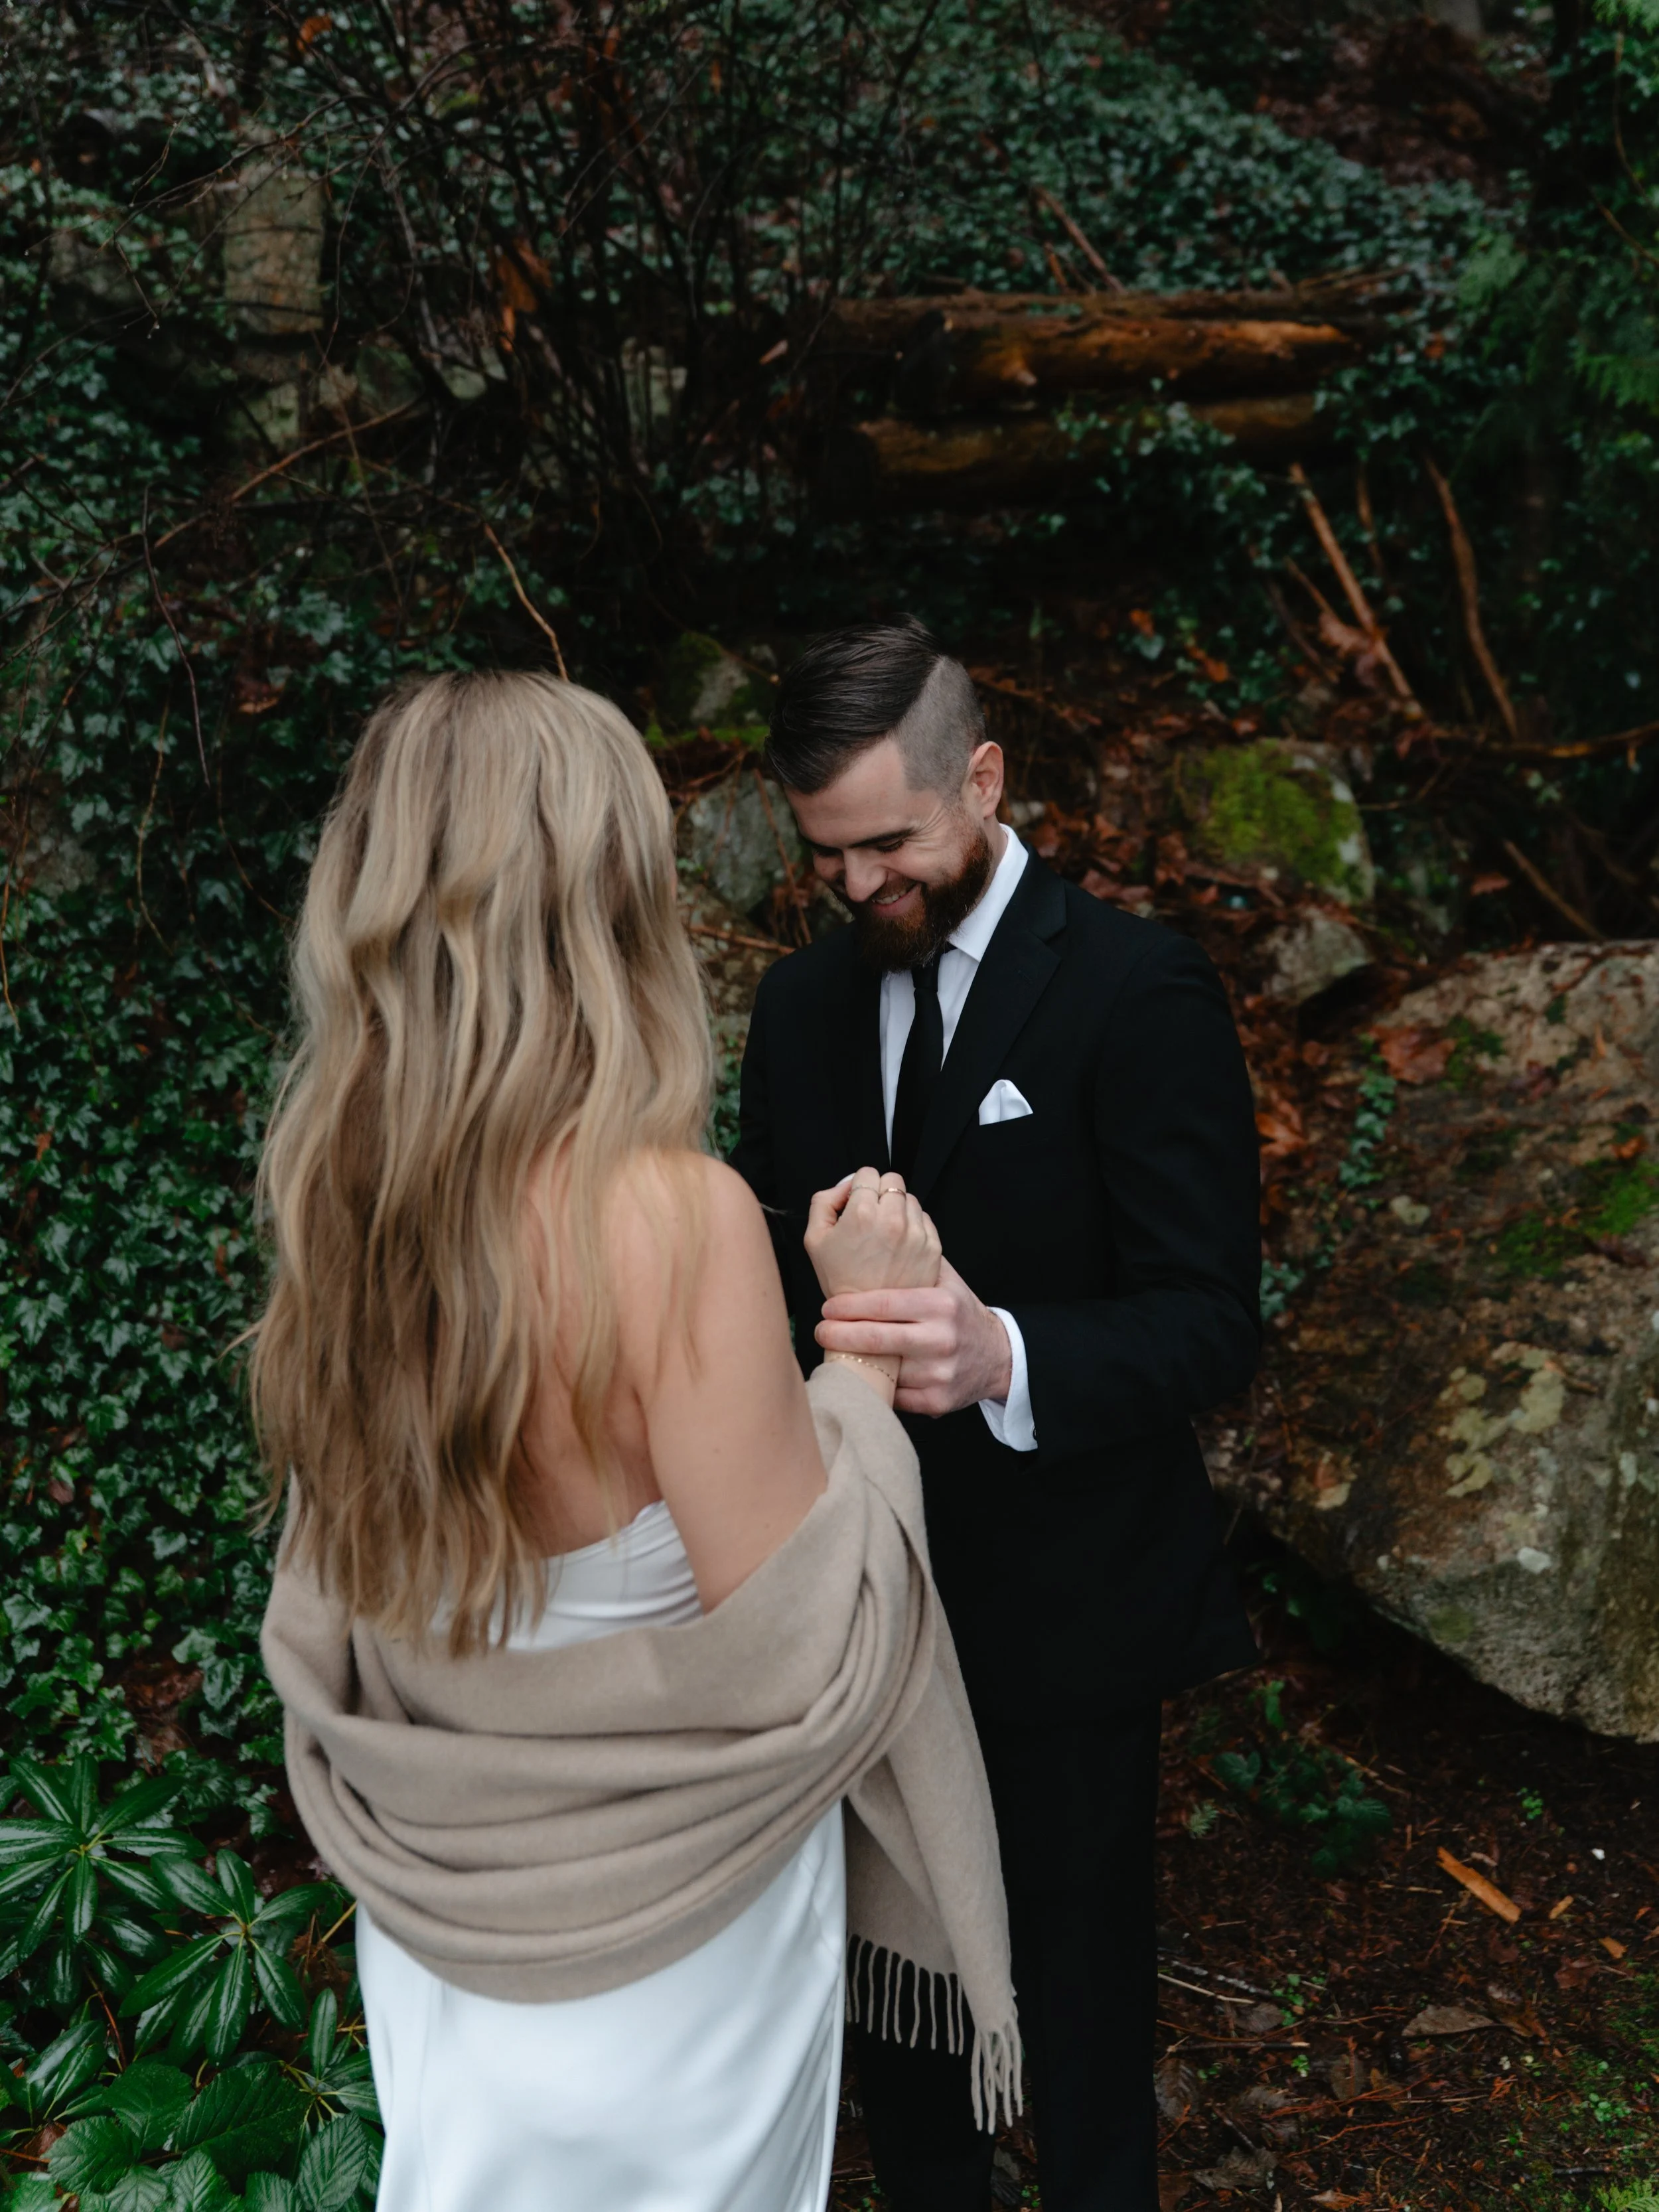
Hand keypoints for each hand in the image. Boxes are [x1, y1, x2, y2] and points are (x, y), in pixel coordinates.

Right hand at [804, 1170, 941, 1298]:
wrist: (868, 1318)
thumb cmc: (840, 1279)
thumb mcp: (814, 1238)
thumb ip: (825, 1200)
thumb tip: (847, 1185)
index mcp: (862, 1213)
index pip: (867, 1173)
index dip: (858, 1187)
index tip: (855, 1205)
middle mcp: (893, 1219)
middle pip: (892, 1179)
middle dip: (879, 1193)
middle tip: (870, 1218)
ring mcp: (916, 1232)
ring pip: (909, 1198)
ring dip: (897, 1208)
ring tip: (884, 1235)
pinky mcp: (932, 1246)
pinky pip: (924, 1219)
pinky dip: (912, 1226)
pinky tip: (898, 1246)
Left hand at [815, 1256, 1012, 1417]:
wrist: (998, 1356)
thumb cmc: (961, 1313)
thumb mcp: (946, 1281)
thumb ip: (914, 1263)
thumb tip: (871, 1239)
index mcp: (941, 1305)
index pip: (885, 1305)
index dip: (850, 1307)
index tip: (827, 1308)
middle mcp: (942, 1339)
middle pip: (878, 1339)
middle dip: (840, 1337)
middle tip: (820, 1332)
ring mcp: (940, 1374)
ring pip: (884, 1372)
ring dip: (854, 1364)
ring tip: (835, 1354)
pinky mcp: (938, 1402)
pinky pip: (895, 1397)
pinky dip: (876, 1388)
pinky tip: (861, 1377)